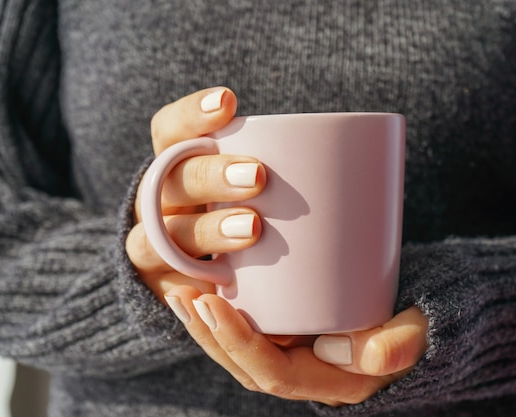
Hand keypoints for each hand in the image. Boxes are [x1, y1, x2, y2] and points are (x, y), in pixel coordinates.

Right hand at [126, 86, 265, 298]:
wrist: (209, 277)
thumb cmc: (247, 216)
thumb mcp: (256, 186)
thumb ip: (286, 168)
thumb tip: (361, 153)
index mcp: (177, 167)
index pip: (170, 131)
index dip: (190, 114)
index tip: (228, 102)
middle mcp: (159, 202)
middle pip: (169, 180)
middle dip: (210, 174)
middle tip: (257, 176)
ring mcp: (154, 245)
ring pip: (163, 234)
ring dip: (207, 228)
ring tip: (252, 228)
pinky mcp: (163, 287)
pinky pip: (169, 288)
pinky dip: (192, 287)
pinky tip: (220, 288)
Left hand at [163, 285, 428, 405]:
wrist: (427, 315)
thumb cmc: (422, 323)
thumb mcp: (419, 333)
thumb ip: (399, 345)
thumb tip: (354, 353)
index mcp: (329, 380)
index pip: (271, 373)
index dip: (238, 343)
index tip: (211, 303)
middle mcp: (307, 371)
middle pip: (245, 363)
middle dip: (209, 333)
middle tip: (183, 293)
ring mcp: (300, 350)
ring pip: (243, 347)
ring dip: (208, 323)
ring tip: (180, 287)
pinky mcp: (297, 328)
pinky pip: (255, 326)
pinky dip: (228, 309)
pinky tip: (208, 280)